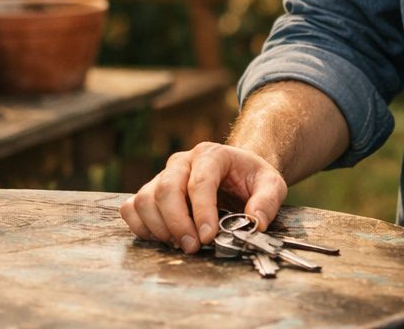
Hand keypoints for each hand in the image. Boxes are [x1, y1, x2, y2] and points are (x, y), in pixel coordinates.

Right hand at [119, 141, 287, 252]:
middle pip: (166, 189)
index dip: (202, 211)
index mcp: (211, 154)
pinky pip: (132, 207)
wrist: (237, 172)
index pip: (200, 181)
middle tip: (193, 247)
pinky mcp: (151, 191)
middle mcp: (182, 162)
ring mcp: (164, 175)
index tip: (209, 237)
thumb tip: (255, 222)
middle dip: (177, 223)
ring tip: (181, 244)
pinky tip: (162, 237)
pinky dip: (140, 226)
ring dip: (158, 227)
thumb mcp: (271, 184)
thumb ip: (267, 201)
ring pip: (145, 199)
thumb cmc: (251, 178)